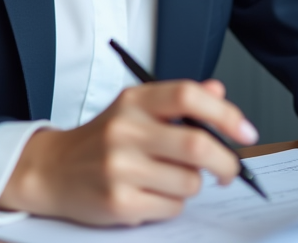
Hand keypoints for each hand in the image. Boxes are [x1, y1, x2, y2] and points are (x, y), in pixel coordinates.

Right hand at [0, 79, 257, 225]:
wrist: (51, 169)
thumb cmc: (101, 138)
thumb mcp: (135, 109)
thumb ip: (177, 100)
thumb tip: (219, 90)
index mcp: (134, 101)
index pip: (188, 95)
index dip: (225, 112)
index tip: (246, 132)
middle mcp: (126, 130)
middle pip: (197, 145)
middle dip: (226, 163)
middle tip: (230, 171)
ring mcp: (120, 168)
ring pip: (190, 182)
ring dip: (192, 185)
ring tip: (171, 179)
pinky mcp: (119, 202)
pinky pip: (172, 207)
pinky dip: (173, 204)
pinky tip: (152, 194)